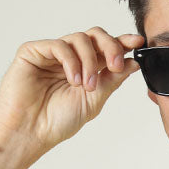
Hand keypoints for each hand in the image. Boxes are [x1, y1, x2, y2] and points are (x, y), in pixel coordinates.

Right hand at [0, 26, 145, 158]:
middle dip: (110, 47)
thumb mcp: (94, 101)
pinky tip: (73, 80)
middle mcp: (69, 58)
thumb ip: (112, 80)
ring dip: (89, 61)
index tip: (138, 43)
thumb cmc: (56, 122)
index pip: (105, 49)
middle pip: (95, 36)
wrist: (30, 132)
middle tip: (115, 65)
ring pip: (79, 38)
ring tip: (87, 86)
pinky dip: (72, 61)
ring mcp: (51, 53)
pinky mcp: (33, 51)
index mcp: (84, 69)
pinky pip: (60, 45)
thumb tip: (133, 63)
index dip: (122, 42)